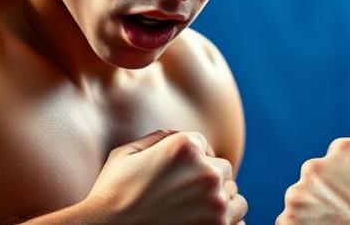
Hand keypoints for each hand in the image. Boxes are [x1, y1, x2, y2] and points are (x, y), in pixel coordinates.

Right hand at [85, 130, 246, 224]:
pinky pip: (238, 222)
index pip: (205, 146)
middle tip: (184, 198)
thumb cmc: (110, 196)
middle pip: (222, 170)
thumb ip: (158, 138)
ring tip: (196, 213)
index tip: (179, 178)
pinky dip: (225, 224)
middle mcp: (206, 171)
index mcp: (185, 147)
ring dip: (220, 203)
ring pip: (234, 197)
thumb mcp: (126, 154)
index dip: (192, 161)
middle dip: (206, 181)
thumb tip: (178, 134)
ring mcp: (215, 202)